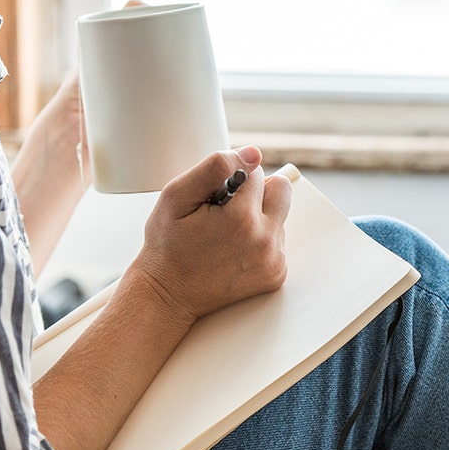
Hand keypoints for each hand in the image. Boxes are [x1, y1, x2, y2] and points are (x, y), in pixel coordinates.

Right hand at [126, 146, 293, 328]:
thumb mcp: (176, 196)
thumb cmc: (167, 246)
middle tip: (227, 211)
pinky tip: (233, 251)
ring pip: (279, 215)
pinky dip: (259, 240)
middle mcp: (265, 241)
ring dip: (257, 218)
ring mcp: (274, 260)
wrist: (168, 295)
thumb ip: (215, 167)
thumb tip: (253, 154)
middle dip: (256, 193)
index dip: (231, 179)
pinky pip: (278, 241)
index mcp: (242, 218)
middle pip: (281, 189)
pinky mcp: (277, 274)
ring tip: (225, 236)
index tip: (213, 198)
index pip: (255, 171)